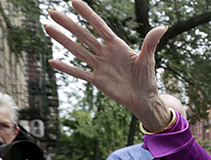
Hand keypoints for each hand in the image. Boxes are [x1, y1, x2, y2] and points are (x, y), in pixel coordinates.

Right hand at [45, 1, 170, 129]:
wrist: (144, 99)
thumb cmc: (147, 78)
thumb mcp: (149, 59)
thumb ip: (151, 42)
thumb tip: (162, 27)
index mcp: (117, 45)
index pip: (99, 26)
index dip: (87, 14)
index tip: (74, 1)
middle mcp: (105, 53)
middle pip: (84, 36)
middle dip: (69, 24)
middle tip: (52, 12)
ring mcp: (100, 66)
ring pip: (78, 51)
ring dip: (63, 40)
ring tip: (48, 28)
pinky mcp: (97, 81)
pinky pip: (79, 73)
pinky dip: (67, 68)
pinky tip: (52, 61)